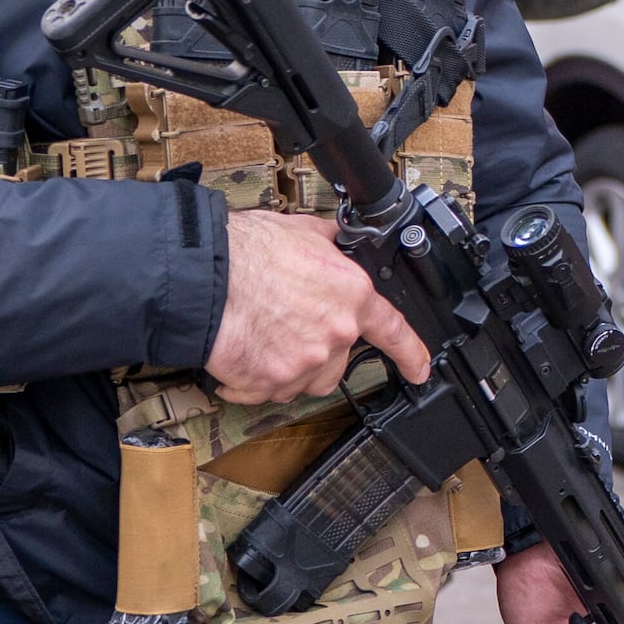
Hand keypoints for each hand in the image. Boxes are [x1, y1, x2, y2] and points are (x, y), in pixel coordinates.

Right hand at [207, 209, 430, 403]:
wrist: (204, 274)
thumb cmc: (248, 249)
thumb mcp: (305, 231)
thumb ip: (332, 246)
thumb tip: (342, 242)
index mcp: (351, 295)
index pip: (393, 330)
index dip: (410, 353)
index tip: (419, 370)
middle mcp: (335, 334)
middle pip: (336, 364)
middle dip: (315, 353)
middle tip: (284, 329)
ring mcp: (304, 363)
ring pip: (302, 381)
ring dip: (285, 368)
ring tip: (260, 337)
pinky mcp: (270, 383)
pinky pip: (265, 392)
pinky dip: (252, 380)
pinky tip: (240, 353)